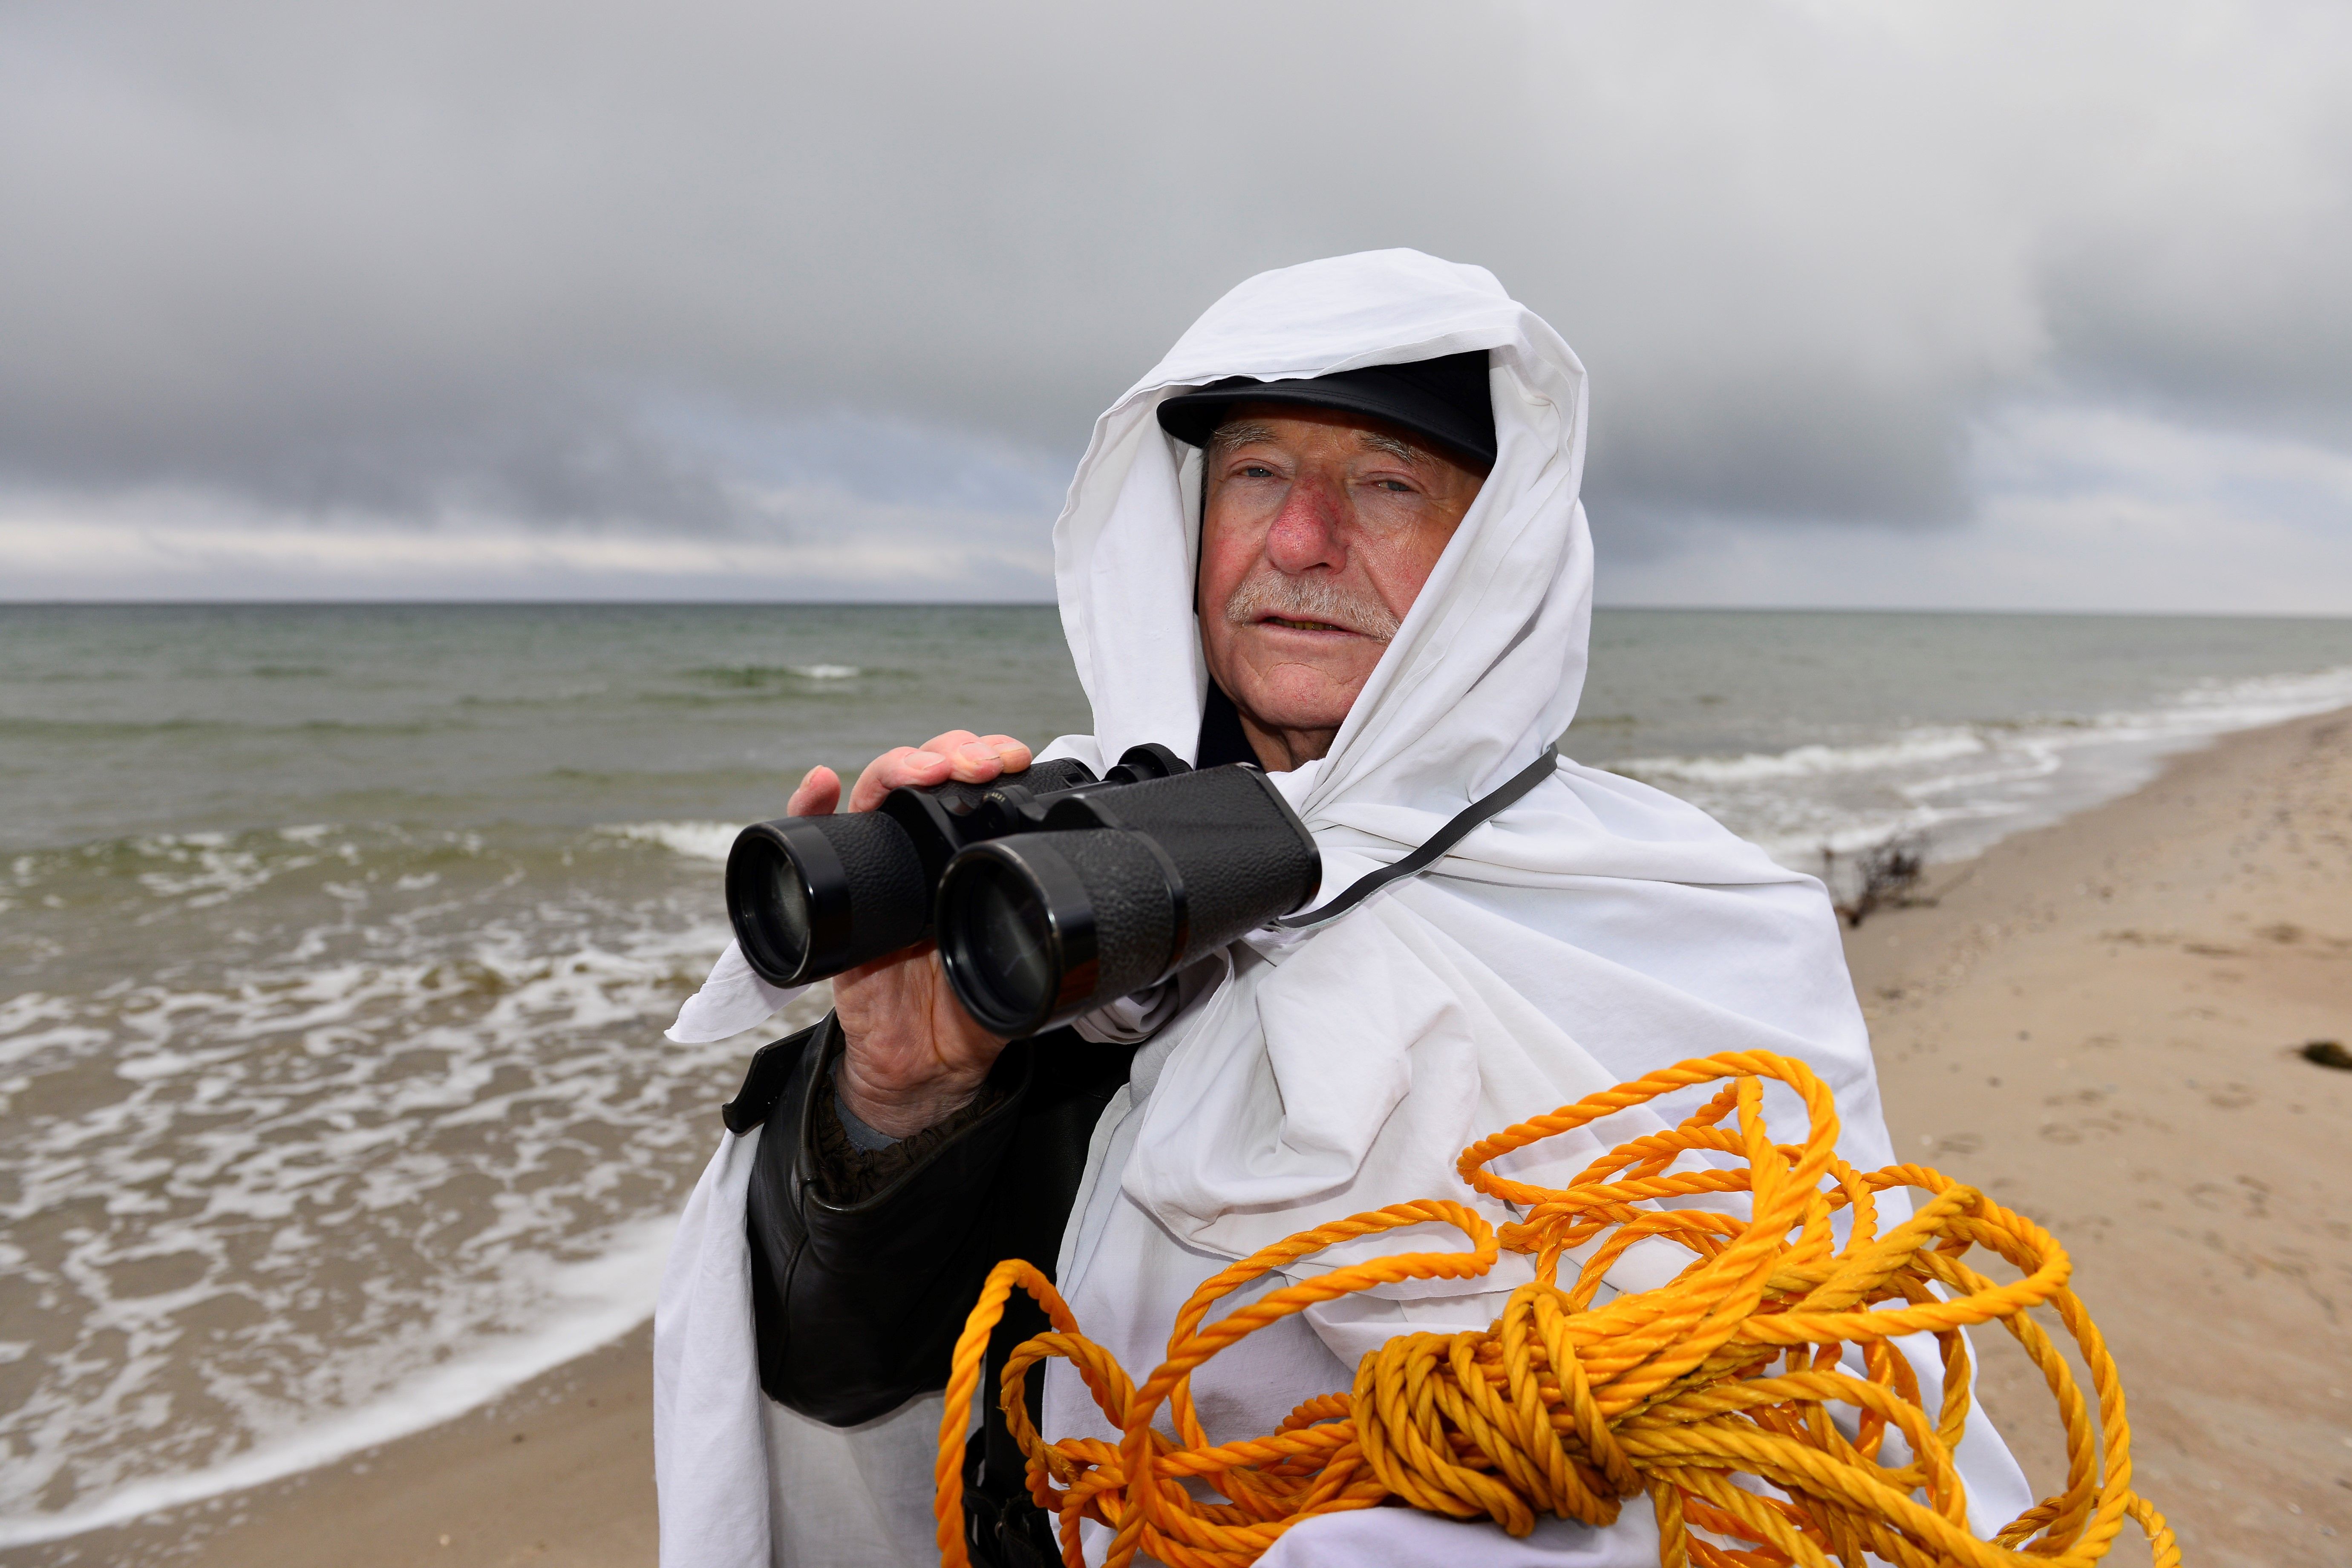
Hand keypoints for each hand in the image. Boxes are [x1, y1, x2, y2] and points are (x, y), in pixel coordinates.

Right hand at [789, 730, 1033, 1138]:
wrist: (924, 1064)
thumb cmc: (967, 1008)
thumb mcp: (1015, 965)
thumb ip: (1037, 940)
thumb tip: (1073, 923)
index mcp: (965, 858)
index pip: (973, 785)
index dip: (990, 756)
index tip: (1014, 755)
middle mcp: (919, 852)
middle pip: (926, 774)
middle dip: (953, 753)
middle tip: (979, 762)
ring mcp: (874, 869)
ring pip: (875, 794)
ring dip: (898, 767)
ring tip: (925, 767)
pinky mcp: (833, 899)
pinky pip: (812, 844)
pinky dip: (808, 807)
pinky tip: (822, 783)